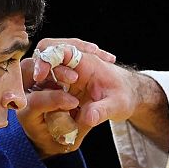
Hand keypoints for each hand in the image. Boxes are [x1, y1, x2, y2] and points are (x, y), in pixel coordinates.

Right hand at [24, 39, 167, 150]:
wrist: (129, 96)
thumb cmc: (126, 97)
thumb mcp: (118, 106)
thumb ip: (103, 111)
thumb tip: (88, 118)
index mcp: (87, 61)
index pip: (61, 49)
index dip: (47, 60)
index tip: (40, 75)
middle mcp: (75, 63)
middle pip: (47, 51)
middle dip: (40, 65)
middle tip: (39, 81)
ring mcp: (67, 71)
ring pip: (45, 66)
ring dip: (43, 81)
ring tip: (56, 104)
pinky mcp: (64, 82)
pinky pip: (48, 80)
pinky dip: (48, 92)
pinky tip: (59, 110)